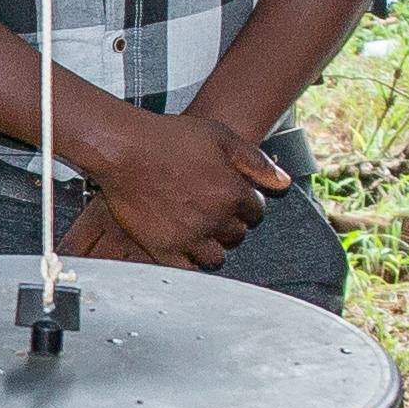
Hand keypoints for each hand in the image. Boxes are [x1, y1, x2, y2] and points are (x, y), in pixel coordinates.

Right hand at [63, 102, 282, 268]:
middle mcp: (215, 219)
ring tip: (199, 229)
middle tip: (211, 210)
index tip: (232, 198)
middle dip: (230, 224)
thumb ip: (255, 161)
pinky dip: (190, 262)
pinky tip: (184, 246)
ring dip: (212, 246)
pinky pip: (187, 270)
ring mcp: (189, 237)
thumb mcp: (221, 137)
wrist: (125, 150)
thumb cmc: (169, 138)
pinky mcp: (164, 249)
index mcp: (232, 193)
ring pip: (216, 257)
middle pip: (237, 235)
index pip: (255, 212)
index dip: (245, 204)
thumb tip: (283, 183)